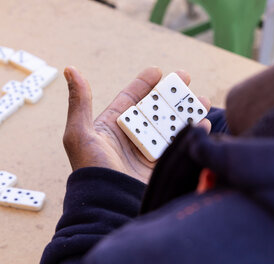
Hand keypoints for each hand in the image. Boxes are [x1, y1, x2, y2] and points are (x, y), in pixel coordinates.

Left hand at [62, 67, 211, 183]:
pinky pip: (179, 143)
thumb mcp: (80, 133)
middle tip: (186, 78)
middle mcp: (130, 137)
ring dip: (186, 110)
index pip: (129, 99)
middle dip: (170, 93)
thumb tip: (70, 69)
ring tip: (202, 99)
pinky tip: (203, 122)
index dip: (143, 84)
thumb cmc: (91, 169)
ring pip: (170, 124)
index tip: (157, 71)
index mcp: (111, 126)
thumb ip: (79, 101)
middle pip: (154, 109)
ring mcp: (147, 151)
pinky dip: (193, 132)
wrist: (108, 204)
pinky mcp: (161, 165)